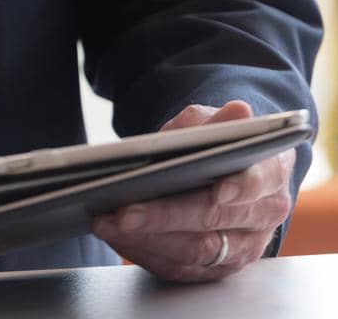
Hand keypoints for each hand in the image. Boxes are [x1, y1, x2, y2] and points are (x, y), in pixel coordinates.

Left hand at [90, 101, 293, 282]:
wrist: (221, 171)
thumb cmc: (215, 143)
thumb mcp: (212, 123)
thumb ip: (219, 122)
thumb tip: (239, 111)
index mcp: (271, 173)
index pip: (260, 182)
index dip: (241, 188)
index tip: (216, 191)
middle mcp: (262, 217)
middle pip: (214, 220)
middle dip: (167, 216)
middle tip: (126, 211)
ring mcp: (242, 247)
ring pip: (196, 251)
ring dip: (148, 239)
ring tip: (110, 223)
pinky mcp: (216, 268)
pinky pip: (181, 268)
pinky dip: (146, 252)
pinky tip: (118, 236)